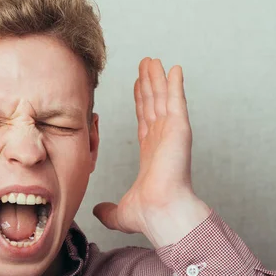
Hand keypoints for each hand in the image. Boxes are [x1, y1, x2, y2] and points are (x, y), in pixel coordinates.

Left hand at [93, 57, 209, 247]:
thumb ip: (108, 210)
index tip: (137, 86)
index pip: (144, 120)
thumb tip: (97, 213)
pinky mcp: (179, 129)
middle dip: (148, 84)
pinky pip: (176, 101)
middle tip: (145, 65)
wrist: (161, 213)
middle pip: (153, 104)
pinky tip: (173, 68)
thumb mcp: (120, 211)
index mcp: (151, 153)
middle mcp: (162, 140)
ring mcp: (171, 133)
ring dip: (158, 79)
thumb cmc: (148, 215)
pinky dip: (175, 84)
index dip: (140, 102)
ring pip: (162, 98)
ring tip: (153, 61)